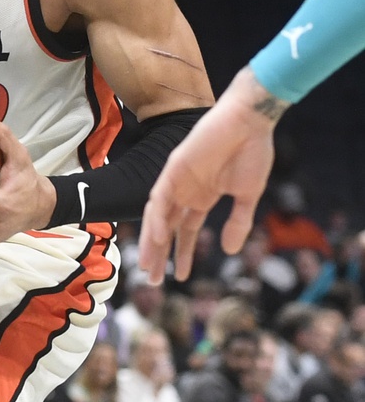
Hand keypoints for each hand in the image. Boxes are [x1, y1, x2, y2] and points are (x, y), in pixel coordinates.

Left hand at [140, 66, 281, 282]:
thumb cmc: (253, 152)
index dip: (183, 253)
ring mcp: (178, 179)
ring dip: (152, 240)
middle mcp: (186, 191)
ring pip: (158, 215)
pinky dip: (158, 216)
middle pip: (167, 227)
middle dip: (160, 253)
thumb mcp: (248, 195)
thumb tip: (229, 252)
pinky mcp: (175, 166)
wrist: (251, 121)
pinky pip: (161, 195)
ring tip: (148, 265)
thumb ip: (238, 223)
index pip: (187, 230)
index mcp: (202, 196)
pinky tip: (157, 235)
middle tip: (154, 280)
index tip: (181, 276)